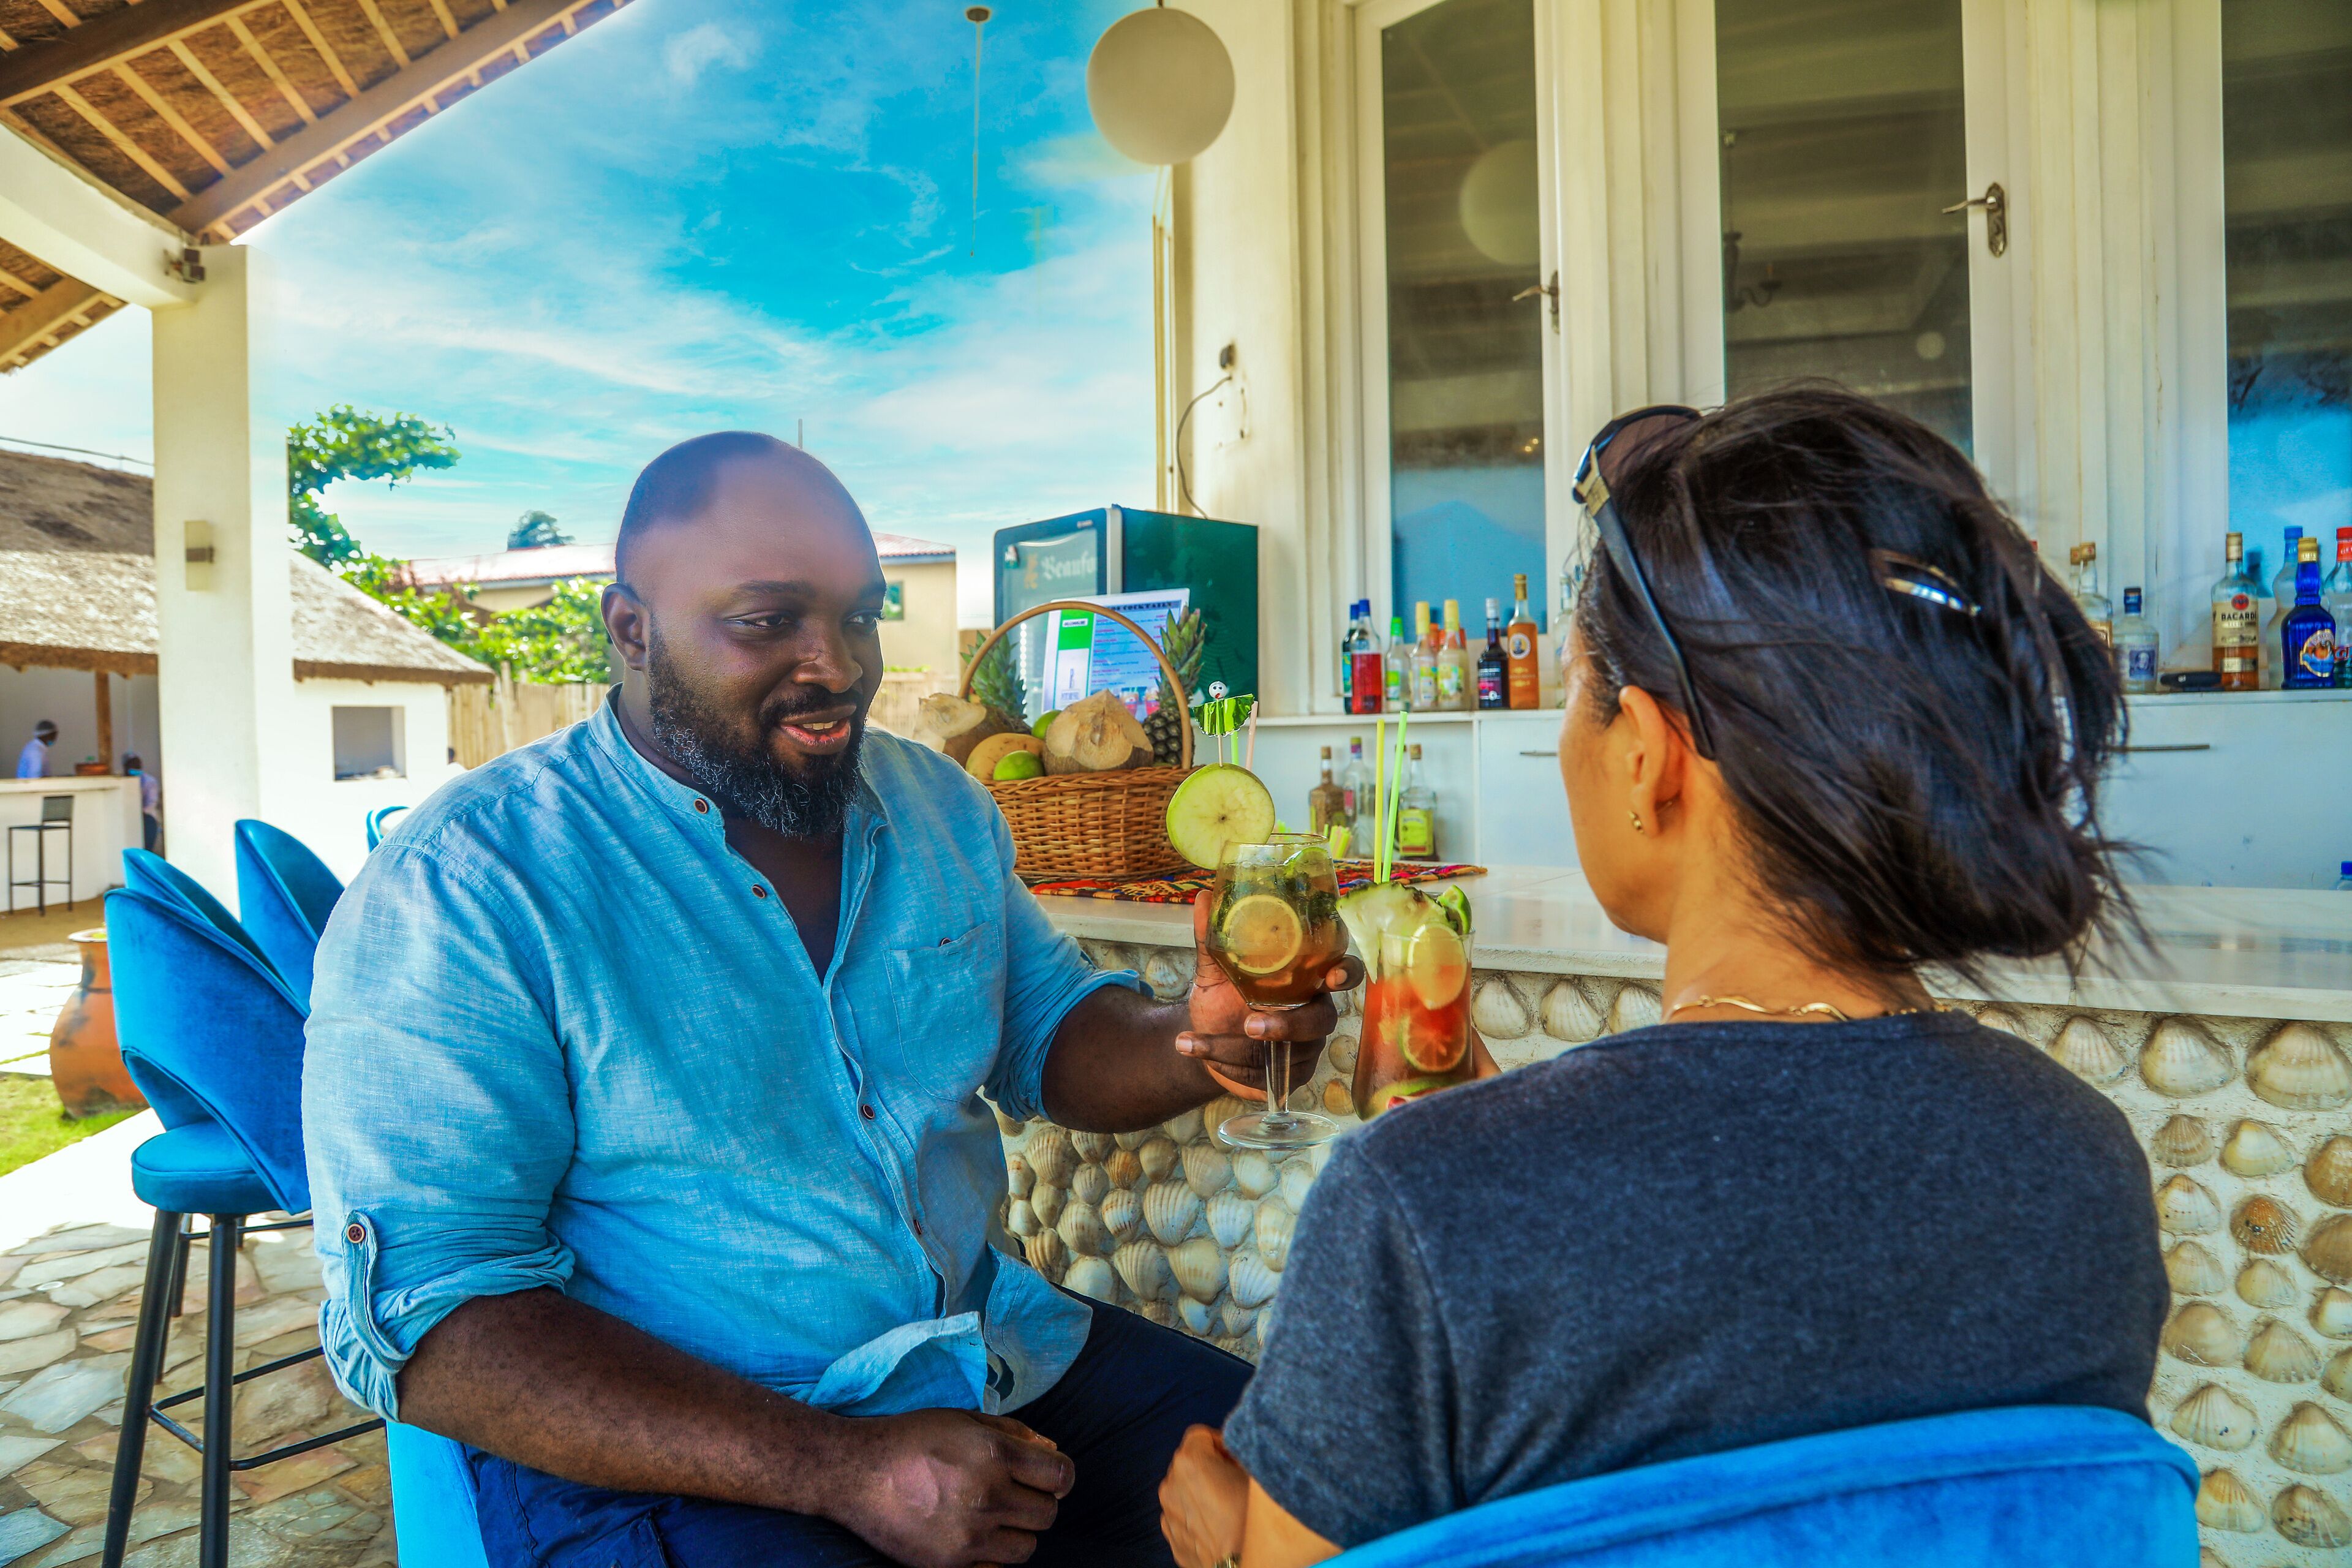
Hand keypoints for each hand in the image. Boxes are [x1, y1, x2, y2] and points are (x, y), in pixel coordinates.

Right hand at [832, 1408, 1074, 1567]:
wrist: (857, 1473)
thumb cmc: (912, 1439)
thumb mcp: (965, 1420)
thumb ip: (1014, 1433)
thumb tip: (1051, 1452)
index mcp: (994, 1455)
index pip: (1061, 1475)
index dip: (1060, 1475)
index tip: (1049, 1475)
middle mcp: (987, 1497)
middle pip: (1048, 1514)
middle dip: (1038, 1501)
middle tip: (1015, 1492)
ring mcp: (968, 1536)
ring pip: (1027, 1547)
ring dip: (1018, 1531)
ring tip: (993, 1515)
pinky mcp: (949, 1565)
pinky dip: (992, 1555)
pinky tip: (973, 1534)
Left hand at [1159, 1425, 1249, 1567]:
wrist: (1241, 1566)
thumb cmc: (1250, 1521)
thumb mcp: (1255, 1475)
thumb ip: (1241, 1454)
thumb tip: (1236, 1453)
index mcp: (1189, 1461)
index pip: (1200, 1434)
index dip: (1221, 1442)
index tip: (1234, 1457)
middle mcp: (1171, 1484)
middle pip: (1190, 1461)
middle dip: (1210, 1466)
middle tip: (1234, 1481)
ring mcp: (1168, 1512)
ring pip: (1185, 1488)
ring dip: (1201, 1490)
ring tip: (1227, 1506)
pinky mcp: (1171, 1535)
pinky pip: (1182, 1513)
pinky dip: (1195, 1514)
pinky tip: (1217, 1524)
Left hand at [1178, 892, 1362, 1095]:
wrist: (1202, 1044)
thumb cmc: (1220, 1000)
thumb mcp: (1212, 970)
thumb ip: (1212, 939)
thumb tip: (1203, 898)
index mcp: (1305, 978)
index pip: (1343, 970)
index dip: (1346, 973)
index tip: (1333, 977)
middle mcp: (1313, 1010)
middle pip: (1321, 1019)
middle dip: (1286, 1025)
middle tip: (1249, 1025)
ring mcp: (1306, 1047)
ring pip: (1287, 1052)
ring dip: (1236, 1048)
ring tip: (1195, 1041)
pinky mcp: (1292, 1076)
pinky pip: (1268, 1076)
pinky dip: (1228, 1066)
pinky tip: (1198, 1052)